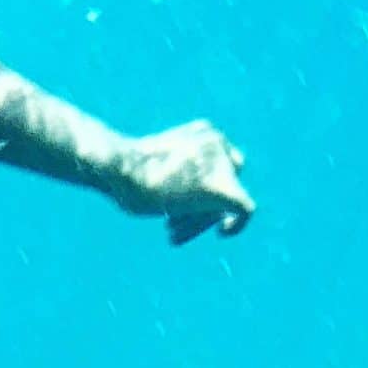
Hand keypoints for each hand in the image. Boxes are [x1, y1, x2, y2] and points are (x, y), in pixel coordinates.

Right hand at [114, 121, 254, 241]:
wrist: (124, 170)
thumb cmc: (122, 172)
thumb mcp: (148, 167)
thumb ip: (173, 177)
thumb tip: (181, 202)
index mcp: (204, 133)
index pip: (215, 164)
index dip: (199, 189)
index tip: (174, 204)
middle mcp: (218, 143)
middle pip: (225, 181)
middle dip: (200, 207)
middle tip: (169, 227)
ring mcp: (222, 165)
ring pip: (225, 200)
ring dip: (199, 221)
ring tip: (171, 235)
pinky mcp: (224, 189)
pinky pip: (245, 210)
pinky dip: (238, 225)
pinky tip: (223, 233)